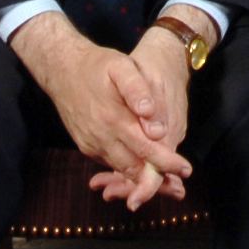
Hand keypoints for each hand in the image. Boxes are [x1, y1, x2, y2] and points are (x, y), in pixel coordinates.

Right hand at [12, 14, 189, 206]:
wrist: (61, 69)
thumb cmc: (97, 66)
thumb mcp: (122, 67)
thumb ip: (139, 92)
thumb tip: (156, 126)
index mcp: (113, 119)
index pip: (146, 150)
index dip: (167, 162)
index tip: (186, 169)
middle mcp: (101, 137)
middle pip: (135, 168)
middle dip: (158, 178)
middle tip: (180, 182)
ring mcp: (91, 144)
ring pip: (122, 169)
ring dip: (143, 176)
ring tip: (166, 176)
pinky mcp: (86, 146)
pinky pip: (110, 161)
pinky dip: (126, 167)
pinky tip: (141, 164)